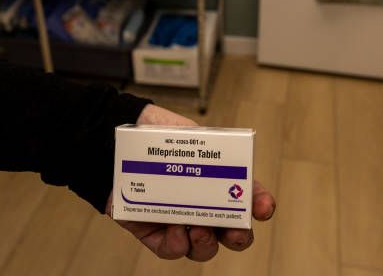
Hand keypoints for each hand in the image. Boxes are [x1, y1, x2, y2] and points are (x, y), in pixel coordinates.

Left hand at [106, 104, 275, 261]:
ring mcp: (179, 222)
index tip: (264, 207)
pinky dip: (177, 244)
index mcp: (217, 184)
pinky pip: (170, 248)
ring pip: (203, 248)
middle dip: (240, 237)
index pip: (247, 199)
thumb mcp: (188, 134)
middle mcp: (203, 208)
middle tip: (236, 230)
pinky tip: (176, 230)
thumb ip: (209, 144)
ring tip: (199, 229)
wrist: (118, 141)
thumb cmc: (158, 137)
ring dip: (207, 243)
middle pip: (232, 234)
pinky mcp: (152, 231)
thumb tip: (231, 152)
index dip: (261, 204)